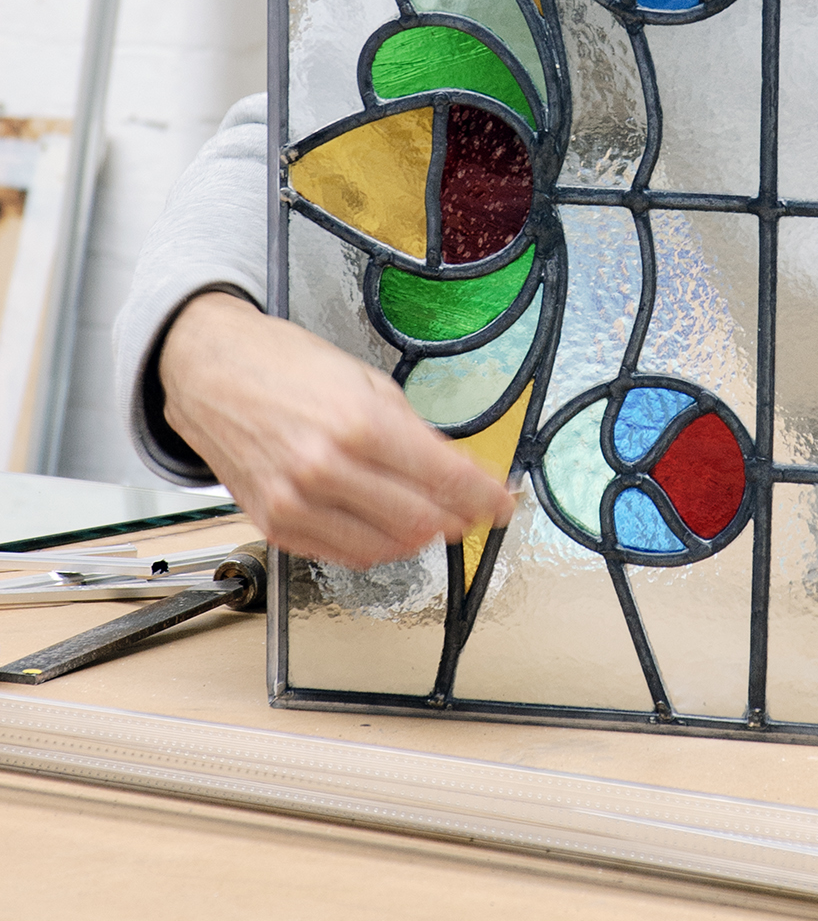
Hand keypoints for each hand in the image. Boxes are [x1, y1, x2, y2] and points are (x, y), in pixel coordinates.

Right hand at [159, 292, 514, 568]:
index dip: (486, 496)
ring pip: (388, 547)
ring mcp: (297, 504)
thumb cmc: (284, 366)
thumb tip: (460, 472)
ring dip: (421, 536)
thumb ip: (416, 433)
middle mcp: (327, 470)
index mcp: (359, 424)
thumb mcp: (366, 381)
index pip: (445, 479)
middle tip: (475, 509)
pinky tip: (388, 526)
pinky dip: (378, 547)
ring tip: (433, 515)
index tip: (504, 502)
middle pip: (423, 521)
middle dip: (460, 518)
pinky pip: (345, 554)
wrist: (210, 371)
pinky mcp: (276, 525)